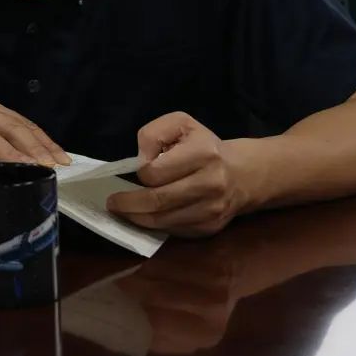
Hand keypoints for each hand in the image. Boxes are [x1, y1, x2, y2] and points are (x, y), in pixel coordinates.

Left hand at [106, 112, 246, 236]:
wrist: (242, 173)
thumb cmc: (204, 145)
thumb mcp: (180, 124)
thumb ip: (154, 134)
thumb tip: (139, 161)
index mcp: (203, 154)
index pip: (156, 172)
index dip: (140, 173)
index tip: (135, 171)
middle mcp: (211, 184)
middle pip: (157, 201)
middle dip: (128, 204)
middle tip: (112, 203)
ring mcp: (212, 210)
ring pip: (162, 221)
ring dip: (137, 218)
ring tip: (123, 211)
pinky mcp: (210, 228)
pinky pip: (173, 231)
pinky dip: (155, 225)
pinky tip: (146, 216)